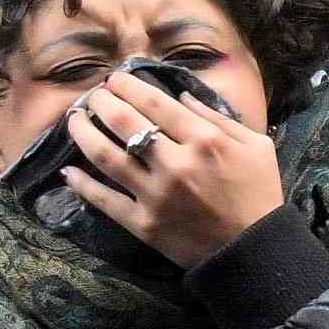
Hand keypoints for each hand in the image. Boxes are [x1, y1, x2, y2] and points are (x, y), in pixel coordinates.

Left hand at [56, 66, 289, 268]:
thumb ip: (219, 117)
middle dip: (102, 102)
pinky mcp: (143, 223)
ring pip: (106, 156)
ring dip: (83, 133)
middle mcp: (175, 163)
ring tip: (74, 120)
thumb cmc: (259, 193)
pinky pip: (104, 200)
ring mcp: (155, 195)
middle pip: (125, 122)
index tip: (115, 79)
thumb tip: (181, 95)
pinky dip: (82, 184)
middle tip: (93, 95)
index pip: (155, 103)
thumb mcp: (256, 146)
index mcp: (204, 140)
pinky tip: (69, 170)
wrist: (253, 250)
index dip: (128, 86)